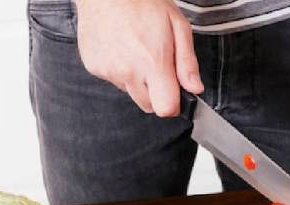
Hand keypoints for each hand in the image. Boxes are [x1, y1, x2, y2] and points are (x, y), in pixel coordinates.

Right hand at [73, 0, 202, 115]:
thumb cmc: (143, 1)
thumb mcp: (177, 25)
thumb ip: (187, 62)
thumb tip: (195, 88)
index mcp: (153, 62)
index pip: (166, 108)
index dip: (174, 104)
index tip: (176, 91)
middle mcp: (128, 71)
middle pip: (149, 106)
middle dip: (157, 93)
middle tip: (157, 65)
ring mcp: (109, 71)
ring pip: (131, 92)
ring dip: (138, 80)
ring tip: (137, 51)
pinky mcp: (94, 68)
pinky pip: (114, 80)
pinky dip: (120, 70)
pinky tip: (122, 48)